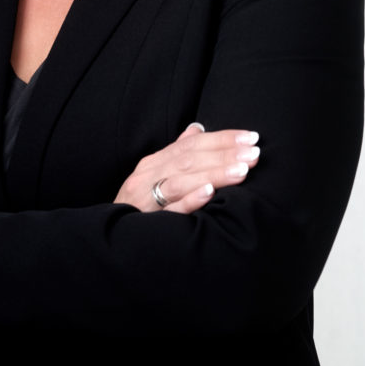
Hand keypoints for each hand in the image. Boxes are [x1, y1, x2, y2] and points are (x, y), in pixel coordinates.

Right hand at [113, 123, 259, 213]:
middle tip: (254, 153)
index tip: (251, 137)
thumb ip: (177, 152)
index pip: (191, 144)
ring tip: (242, 170)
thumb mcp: (155, 175)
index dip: (222, 138)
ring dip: (213, 173)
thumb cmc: (140, 205)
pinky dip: (190, 199)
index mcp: (154, 163)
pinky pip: (170, 210)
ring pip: (181, 181)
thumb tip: (197, 128)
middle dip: (224, 154)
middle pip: (189, 159)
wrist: (110, 237)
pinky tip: (209, 193)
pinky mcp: (148, 222)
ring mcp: (146, 198)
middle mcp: (148, 176)